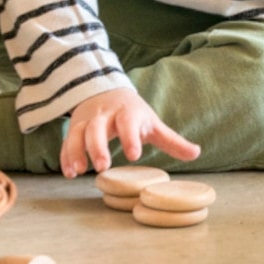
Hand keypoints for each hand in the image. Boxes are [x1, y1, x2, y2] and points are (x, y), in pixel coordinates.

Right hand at [60, 87, 200, 177]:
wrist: (105, 91)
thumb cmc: (134, 113)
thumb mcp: (153, 124)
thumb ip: (172, 141)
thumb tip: (197, 153)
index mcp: (127, 112)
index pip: (128, 122)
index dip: (130, 138)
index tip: (134, 155)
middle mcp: (105, 115)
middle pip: (98, 127)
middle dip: (98, 146)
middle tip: (103, 166)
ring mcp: (87, 120)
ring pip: (78, 133)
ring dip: (77, 152)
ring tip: (79, 171)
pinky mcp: (75, 127)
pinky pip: (67, 141)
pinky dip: (66, 155)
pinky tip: (69, 172)